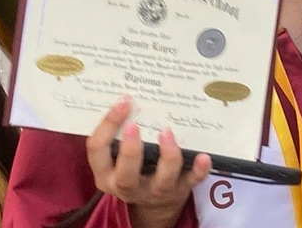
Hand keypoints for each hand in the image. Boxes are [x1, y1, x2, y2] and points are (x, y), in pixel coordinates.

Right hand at [85, 97, 211, 227]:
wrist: (153, 205)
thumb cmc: (131, 168)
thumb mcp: (115, 156)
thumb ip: (117, 134)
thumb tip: (128, 96)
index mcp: (106, 174)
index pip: (98, 150)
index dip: (107, 125)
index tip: (123, 101)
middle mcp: (128, 187)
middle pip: (126, 176)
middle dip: (130, 151)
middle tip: (134, 125)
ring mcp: (155, 191)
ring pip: (161, 180)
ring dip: (166, 157)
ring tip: (167, 133)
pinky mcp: (179, 191)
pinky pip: (191, 182)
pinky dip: (198, 170)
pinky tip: (203, 156)